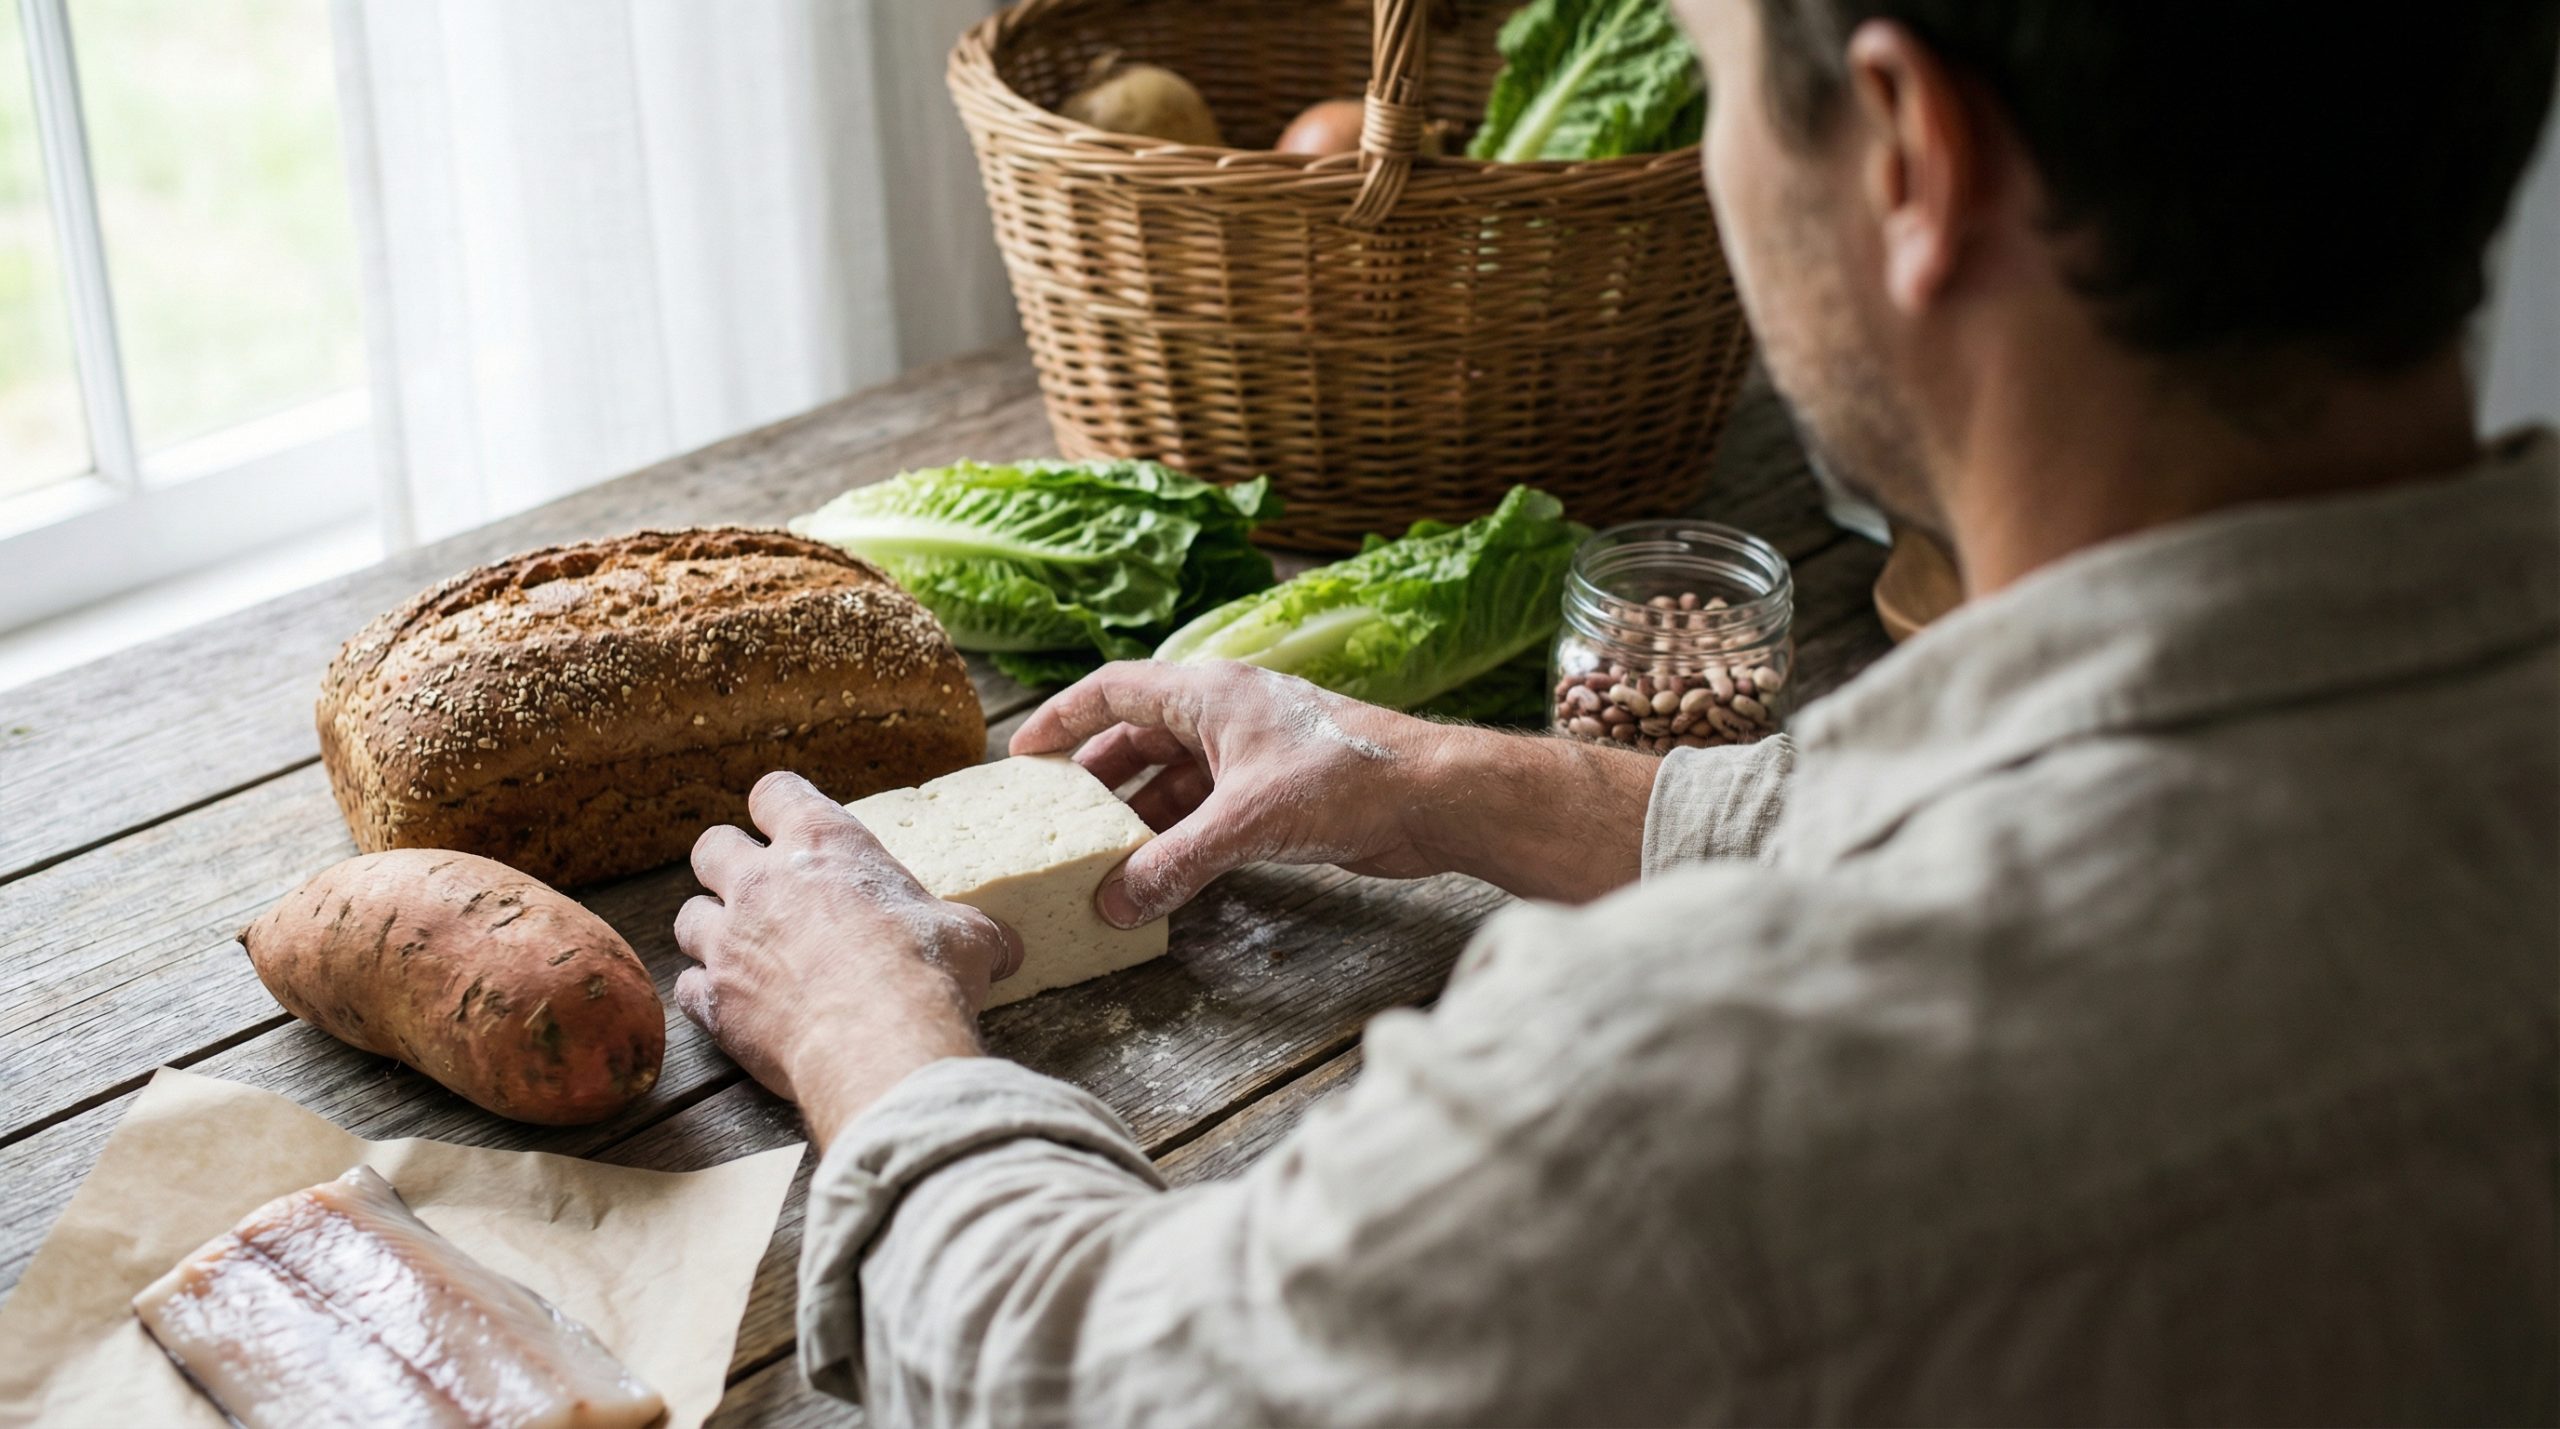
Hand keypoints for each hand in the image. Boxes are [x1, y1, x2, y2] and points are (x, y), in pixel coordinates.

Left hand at [674, 771, 1023, 1144]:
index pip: (774, 791)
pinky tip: (734, 1007)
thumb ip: (977, 932)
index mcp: (824, 843)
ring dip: (709, 927)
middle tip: (756, 887)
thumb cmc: (926, 969)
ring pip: (686, 915)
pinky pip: (688, 988)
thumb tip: (1010, 949)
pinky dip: (707, 995)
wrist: (879, 1038)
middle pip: (711, 846)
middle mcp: (763, 881)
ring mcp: (729, 940)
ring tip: (738, 947)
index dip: (778, 803)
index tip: (788, 821)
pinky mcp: (714, 1001)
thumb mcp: (971, 936)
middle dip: (727, 862)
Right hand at [1012, 661, 1660, 916]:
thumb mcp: (1247, 823)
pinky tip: (1156, 873)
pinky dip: (1178, 837)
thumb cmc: (1350, 781)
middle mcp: (1228, 715)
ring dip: (1138, 815)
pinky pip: (1207, 810)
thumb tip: (1114, 903)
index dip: (1064, 719)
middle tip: (1055, 818)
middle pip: (1140, 735)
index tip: (1022, 752)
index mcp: (1211, 693)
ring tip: (1096, 855)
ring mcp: (1254, 754)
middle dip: (1097, 777)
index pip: (1115, 691)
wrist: (1437, 799)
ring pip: (1174, 778)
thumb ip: (1174, 863)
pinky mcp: (1278, 795)